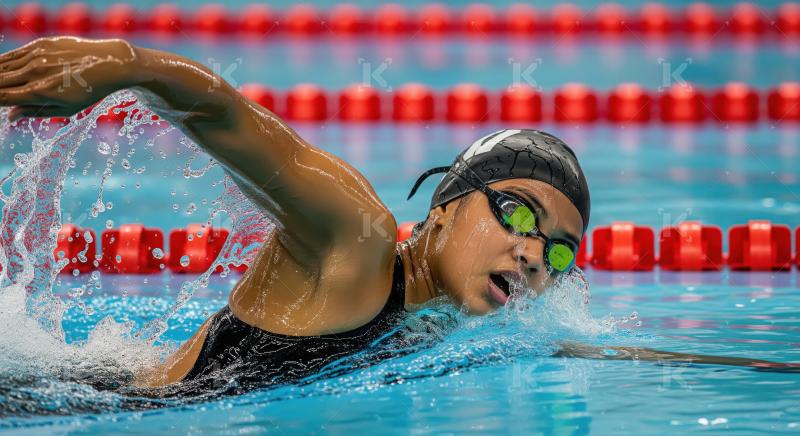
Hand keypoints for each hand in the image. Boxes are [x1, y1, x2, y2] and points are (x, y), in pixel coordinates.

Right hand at [0, 36, 139, 121]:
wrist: (110, 63)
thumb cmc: (90, 90)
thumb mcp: (66, 109)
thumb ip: (35, 111)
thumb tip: (10, 116)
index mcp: (40, 93)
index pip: (3, 97)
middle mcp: (35, 73)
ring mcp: (37, 56)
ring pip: (2, 66)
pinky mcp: (40, 44)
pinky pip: (13, 54)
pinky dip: (2, 62)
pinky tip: (0, 68)